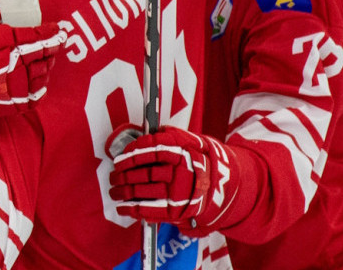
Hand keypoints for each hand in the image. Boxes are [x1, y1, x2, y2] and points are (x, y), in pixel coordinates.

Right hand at [0, 12, 63, 134]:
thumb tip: (2, 15)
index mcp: (13, 41)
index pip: (41, 36)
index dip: (52, 33)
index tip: (58, 31)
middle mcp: (20, 62)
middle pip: (45, 55)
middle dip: (51, 50)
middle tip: (54, 47)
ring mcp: (18, 83)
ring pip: (42, 75)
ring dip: (46, 68)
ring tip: (46, 65)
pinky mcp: (13, 102)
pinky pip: (34, 97)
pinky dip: (40, 91)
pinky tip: (39, 85)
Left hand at [110, 126, 258, 230]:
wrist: (228, 188)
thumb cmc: (205, 163)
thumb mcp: (196, 143)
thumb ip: (175, 136)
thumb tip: (154, 131)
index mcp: (185, 153)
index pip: (152, 150)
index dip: (132, 154)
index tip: (120, 157)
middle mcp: (181, 173)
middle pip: (143, 173)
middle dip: (123, 175)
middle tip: (113, 175)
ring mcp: (179, 193)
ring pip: (143, 192)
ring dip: (123, 192)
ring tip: (114, 190)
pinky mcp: (178, 211)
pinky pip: (150, 211)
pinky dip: (132, 210)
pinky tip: (123, 207)